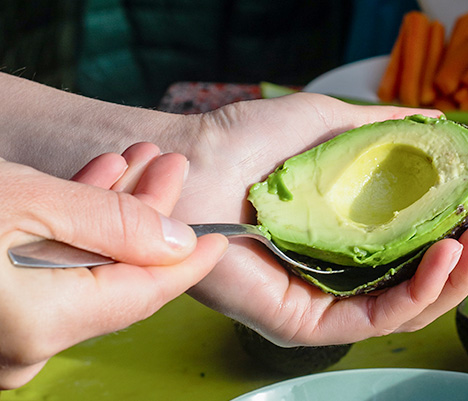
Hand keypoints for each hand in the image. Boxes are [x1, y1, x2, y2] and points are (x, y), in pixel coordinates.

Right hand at [0, 143, 227, 388]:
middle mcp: (28, 345)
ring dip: (110, 216)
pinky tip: (89, 188)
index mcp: (44, 323)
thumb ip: (109, 223)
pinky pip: (50, 277)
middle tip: (170, 168)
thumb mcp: (26, 200)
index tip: (220, 237)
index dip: (189, 262)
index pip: (146, 294)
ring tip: (134, 165)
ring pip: (85, 273)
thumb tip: (175, 242)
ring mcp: (9, 334)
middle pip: (118, 278)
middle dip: (147, 218)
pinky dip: (71, 234)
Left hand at [170, 93, 467, 346]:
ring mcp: (331, 301)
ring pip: (416, 303)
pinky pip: (379, 318)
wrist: (190, 163)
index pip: (431, 241)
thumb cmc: (248, 142)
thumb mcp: (332, 124)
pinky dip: (423, 290)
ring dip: (465, 271)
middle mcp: (348, 273)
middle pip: (433, 276)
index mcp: (357, 234)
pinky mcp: (310, 324)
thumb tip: (442, 123)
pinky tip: (450, 253)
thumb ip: (387, 130)